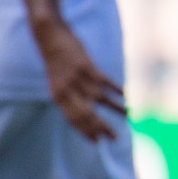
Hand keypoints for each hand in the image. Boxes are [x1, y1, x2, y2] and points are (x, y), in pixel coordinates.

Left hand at [34, 20, 125, 141]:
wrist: (49, 36)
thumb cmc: (55, 61)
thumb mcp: (55, 82)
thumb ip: (66, 97)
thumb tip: (83, 112)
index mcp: (57, 96)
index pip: (73, 120)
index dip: (85, 132)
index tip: (97, 142)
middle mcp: (66, 90)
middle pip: (86, 115)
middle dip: (101, 128)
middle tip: (114, 138)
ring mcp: (77, 78)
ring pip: (100, 100)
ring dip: (116, 110)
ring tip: (128, 116)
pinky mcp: (87, 66)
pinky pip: (106, 82)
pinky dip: (117, 90)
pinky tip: (126, 97)